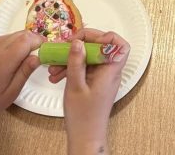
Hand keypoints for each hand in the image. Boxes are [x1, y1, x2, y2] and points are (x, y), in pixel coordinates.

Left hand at [0, 31, 41, 116]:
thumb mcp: (9, 93)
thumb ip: (24, 73)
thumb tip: (38, 58)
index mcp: (4, 59)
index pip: (27, 40)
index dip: (39, 43)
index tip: (47, 53)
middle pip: (23, 34)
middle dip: (35, 41)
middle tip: (41, 55)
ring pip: (17, 33)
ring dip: (27, 41)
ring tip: (30, 57)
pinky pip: (9, 37)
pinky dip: (18, 42)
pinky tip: (18, 57)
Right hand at [47, 29, 128, 153]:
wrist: (85, 139)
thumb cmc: (83, 117)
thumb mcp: (75, 86)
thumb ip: (76, 62)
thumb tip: (78, 41)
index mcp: (110, 71)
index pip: (119, 45)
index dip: (105, 36)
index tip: (85, 39)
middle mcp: (109, 72)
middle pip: (100, 47)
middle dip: (80, 45)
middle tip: (64, 48)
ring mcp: (102, 77)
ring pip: (89, 57)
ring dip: (71, 58)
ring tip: (54, 66)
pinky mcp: (94, 82)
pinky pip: (85, 67)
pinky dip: (71, 67)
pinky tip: (57, 75)